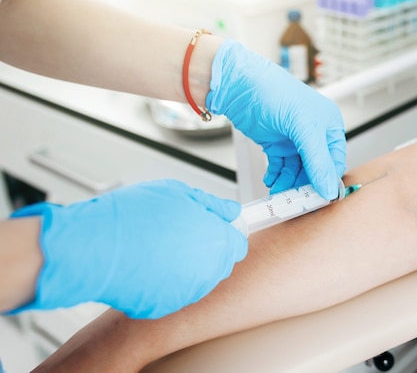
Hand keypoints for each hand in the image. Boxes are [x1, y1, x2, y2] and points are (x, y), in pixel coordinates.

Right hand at [8, 180, 246, 318]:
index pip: (237, 245)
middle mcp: (209, 273)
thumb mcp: (178, 193)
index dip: (223, 234)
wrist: (95, 246)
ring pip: (194, 278)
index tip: (211, 229)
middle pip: (217, 263)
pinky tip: (144, 264)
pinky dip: (162, 281)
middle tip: (177, 235)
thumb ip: (210, 204)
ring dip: (183, 265)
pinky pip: (171, 291)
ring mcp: (187, 292)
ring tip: (155, 248)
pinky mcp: (165, 306)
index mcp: (218, 243)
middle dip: (204, 249)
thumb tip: (229, 211)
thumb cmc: (135, 215)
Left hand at [207, 39, 346, 199]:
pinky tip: (272, 180)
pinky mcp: (276, 144)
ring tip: (280, 191)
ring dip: (289, 183)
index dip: (327, 181)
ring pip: (297, 171)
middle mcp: (313, 133)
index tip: (319, 199)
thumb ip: (317, 159)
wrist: (238, 86)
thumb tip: (328, 186)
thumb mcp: (302, 126)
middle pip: (315, 169)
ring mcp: (293, 140)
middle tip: (297, 200)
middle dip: (305, 185)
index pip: (335, 161)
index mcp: (328, 125)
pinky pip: (281, 168)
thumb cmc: (273, 91)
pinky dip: (277, 176)